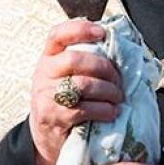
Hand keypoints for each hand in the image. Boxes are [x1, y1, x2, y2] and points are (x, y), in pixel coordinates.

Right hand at [29, 19, 121, 164]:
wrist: (45, 135)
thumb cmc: (64, 99)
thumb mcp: (65, 76)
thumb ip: (83, 62)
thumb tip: (119, 50)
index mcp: (49, 57)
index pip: (58, 34)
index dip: (80, 29)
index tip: (102, 33)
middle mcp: (44, 73)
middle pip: (75, 59)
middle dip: (104, 68)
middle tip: (118, 80)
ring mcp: (46, 95)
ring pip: (83, 84)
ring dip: (108, 91)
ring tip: (118, 97)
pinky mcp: (53, 117)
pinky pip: (84, 109)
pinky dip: (104, 110)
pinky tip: (111, 112)